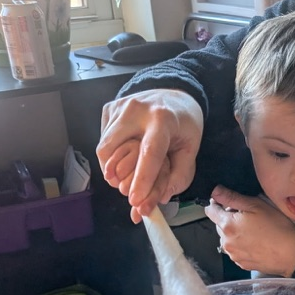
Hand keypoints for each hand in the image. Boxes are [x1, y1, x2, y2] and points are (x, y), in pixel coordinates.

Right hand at [98, 89, 203, 221]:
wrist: (174, 94)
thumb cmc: (183, 125)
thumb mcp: (191, 148)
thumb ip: (179, 175)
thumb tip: (161, 199)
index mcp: (163, 119)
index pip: (149, 152)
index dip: (141, 178)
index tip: (135, 200)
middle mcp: (137, 110)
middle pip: (112, 150)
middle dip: (116, 178)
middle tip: (129, 191)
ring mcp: (120, 107)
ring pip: (104, 148)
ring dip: (112, 169)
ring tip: (128, 172)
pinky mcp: (109, 109)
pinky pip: (103, 141)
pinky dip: (111, 156)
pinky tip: (126, 153)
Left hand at [206, 186, 294, 275]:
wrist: (292, 254)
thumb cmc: (277, 227)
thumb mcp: (257, 205)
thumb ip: (233, 198)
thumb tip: (215, 191)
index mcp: (227, 225)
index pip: (210, 211)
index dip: (218, 204)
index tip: (229, 203)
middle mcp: (226, 242)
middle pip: (219, 225)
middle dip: (228, 219)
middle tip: (249, 217)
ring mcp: (234, 255)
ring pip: (227, 239)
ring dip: (234, 233)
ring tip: (254, 231)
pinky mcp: (242, 264)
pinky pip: (236, 250)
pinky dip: (241, 245)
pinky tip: (256, 242)